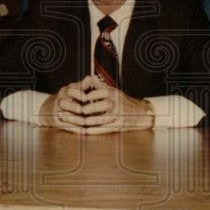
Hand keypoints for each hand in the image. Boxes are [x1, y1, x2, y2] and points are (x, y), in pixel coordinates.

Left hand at [37, 75, 154, 134]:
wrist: (140, 113)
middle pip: (94, 107)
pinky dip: (93, 131)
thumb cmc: (123, 101)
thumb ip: (100, 85)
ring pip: (98, 119)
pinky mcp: (118, 125)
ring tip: (74, 122)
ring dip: (84, 122)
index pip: (93, 94)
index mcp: (111, 92)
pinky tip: (84, 131)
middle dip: (81, 110)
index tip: (70, 99)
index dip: (81, 97)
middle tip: (69, 112)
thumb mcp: (113, 90)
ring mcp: (117, 115)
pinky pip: (103, 129)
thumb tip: (89, 77)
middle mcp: (114, 103)